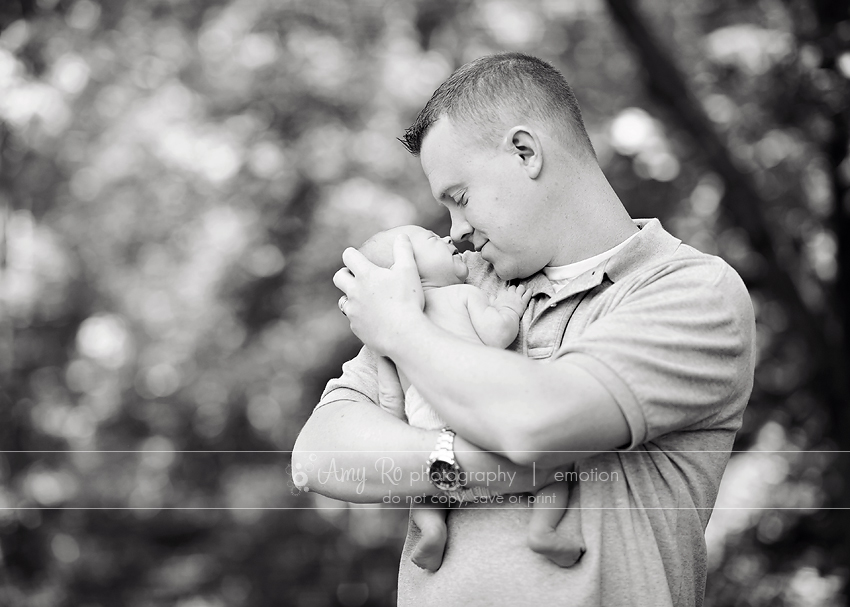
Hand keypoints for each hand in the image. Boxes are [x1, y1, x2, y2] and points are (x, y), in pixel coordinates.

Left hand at [333, 234, 425, 355]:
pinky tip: (374, 319)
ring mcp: (353, 311)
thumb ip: (404, 250)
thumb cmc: (408, 301)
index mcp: (365, 275)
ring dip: (351, 297)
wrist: (404, 335)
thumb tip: (401, 236)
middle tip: (360, 278)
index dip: (353, 255)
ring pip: (343, 300)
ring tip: (367, 300)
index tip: (360, 258)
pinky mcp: (356, 328)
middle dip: (346, 275)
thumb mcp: (409, 271)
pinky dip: (361, 317)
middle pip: (338, 277)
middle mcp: (354, 291)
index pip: (348, 256)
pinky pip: (353, 319)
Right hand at [491, 284, 531, 317]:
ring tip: (522, 291)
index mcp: (502, 294)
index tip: (506, 296)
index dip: (505, 293)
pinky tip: (530, 291)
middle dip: (514, 289)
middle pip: (513, 287)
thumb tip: (492, 296)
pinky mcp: (523, 301)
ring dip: (521, 289)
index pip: (504, 290)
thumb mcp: (492, 305)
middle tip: (514, 293)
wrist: (506, 317)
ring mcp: (517, 297)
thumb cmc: (498, 312)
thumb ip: (492, 299)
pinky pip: (528, 294)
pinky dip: (529, 292)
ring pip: (521, 288)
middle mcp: (510, 293)